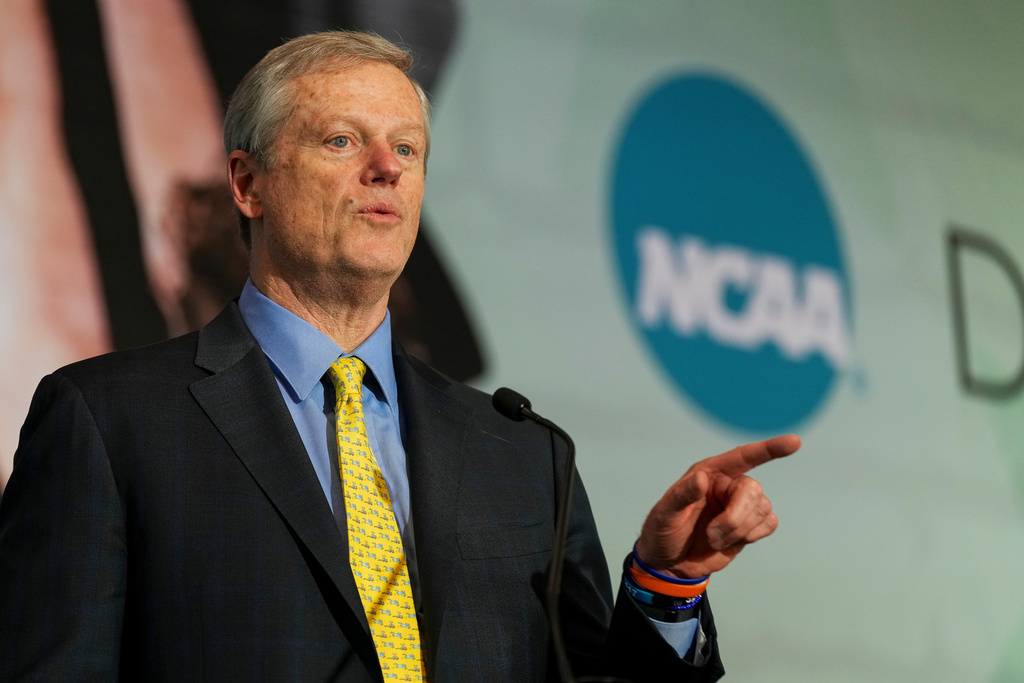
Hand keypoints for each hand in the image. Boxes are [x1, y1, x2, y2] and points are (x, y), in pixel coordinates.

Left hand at [634, 435, 799, 578]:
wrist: (670, 562)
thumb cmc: (663, 531)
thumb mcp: (665, 514)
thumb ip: (682, 495)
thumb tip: (701, 479)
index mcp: (709, 472)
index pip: (743, 456)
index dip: (769, 449)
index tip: (794, 442)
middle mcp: (728, 484)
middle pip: (753, 489)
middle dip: (736, 516)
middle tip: (712, 535)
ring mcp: (741, 505)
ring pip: (763, 509)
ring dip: (739, 530)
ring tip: (714, 539)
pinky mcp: (750, 526)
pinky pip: (769, 523)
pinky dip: (751, 535)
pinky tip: (730, 541)